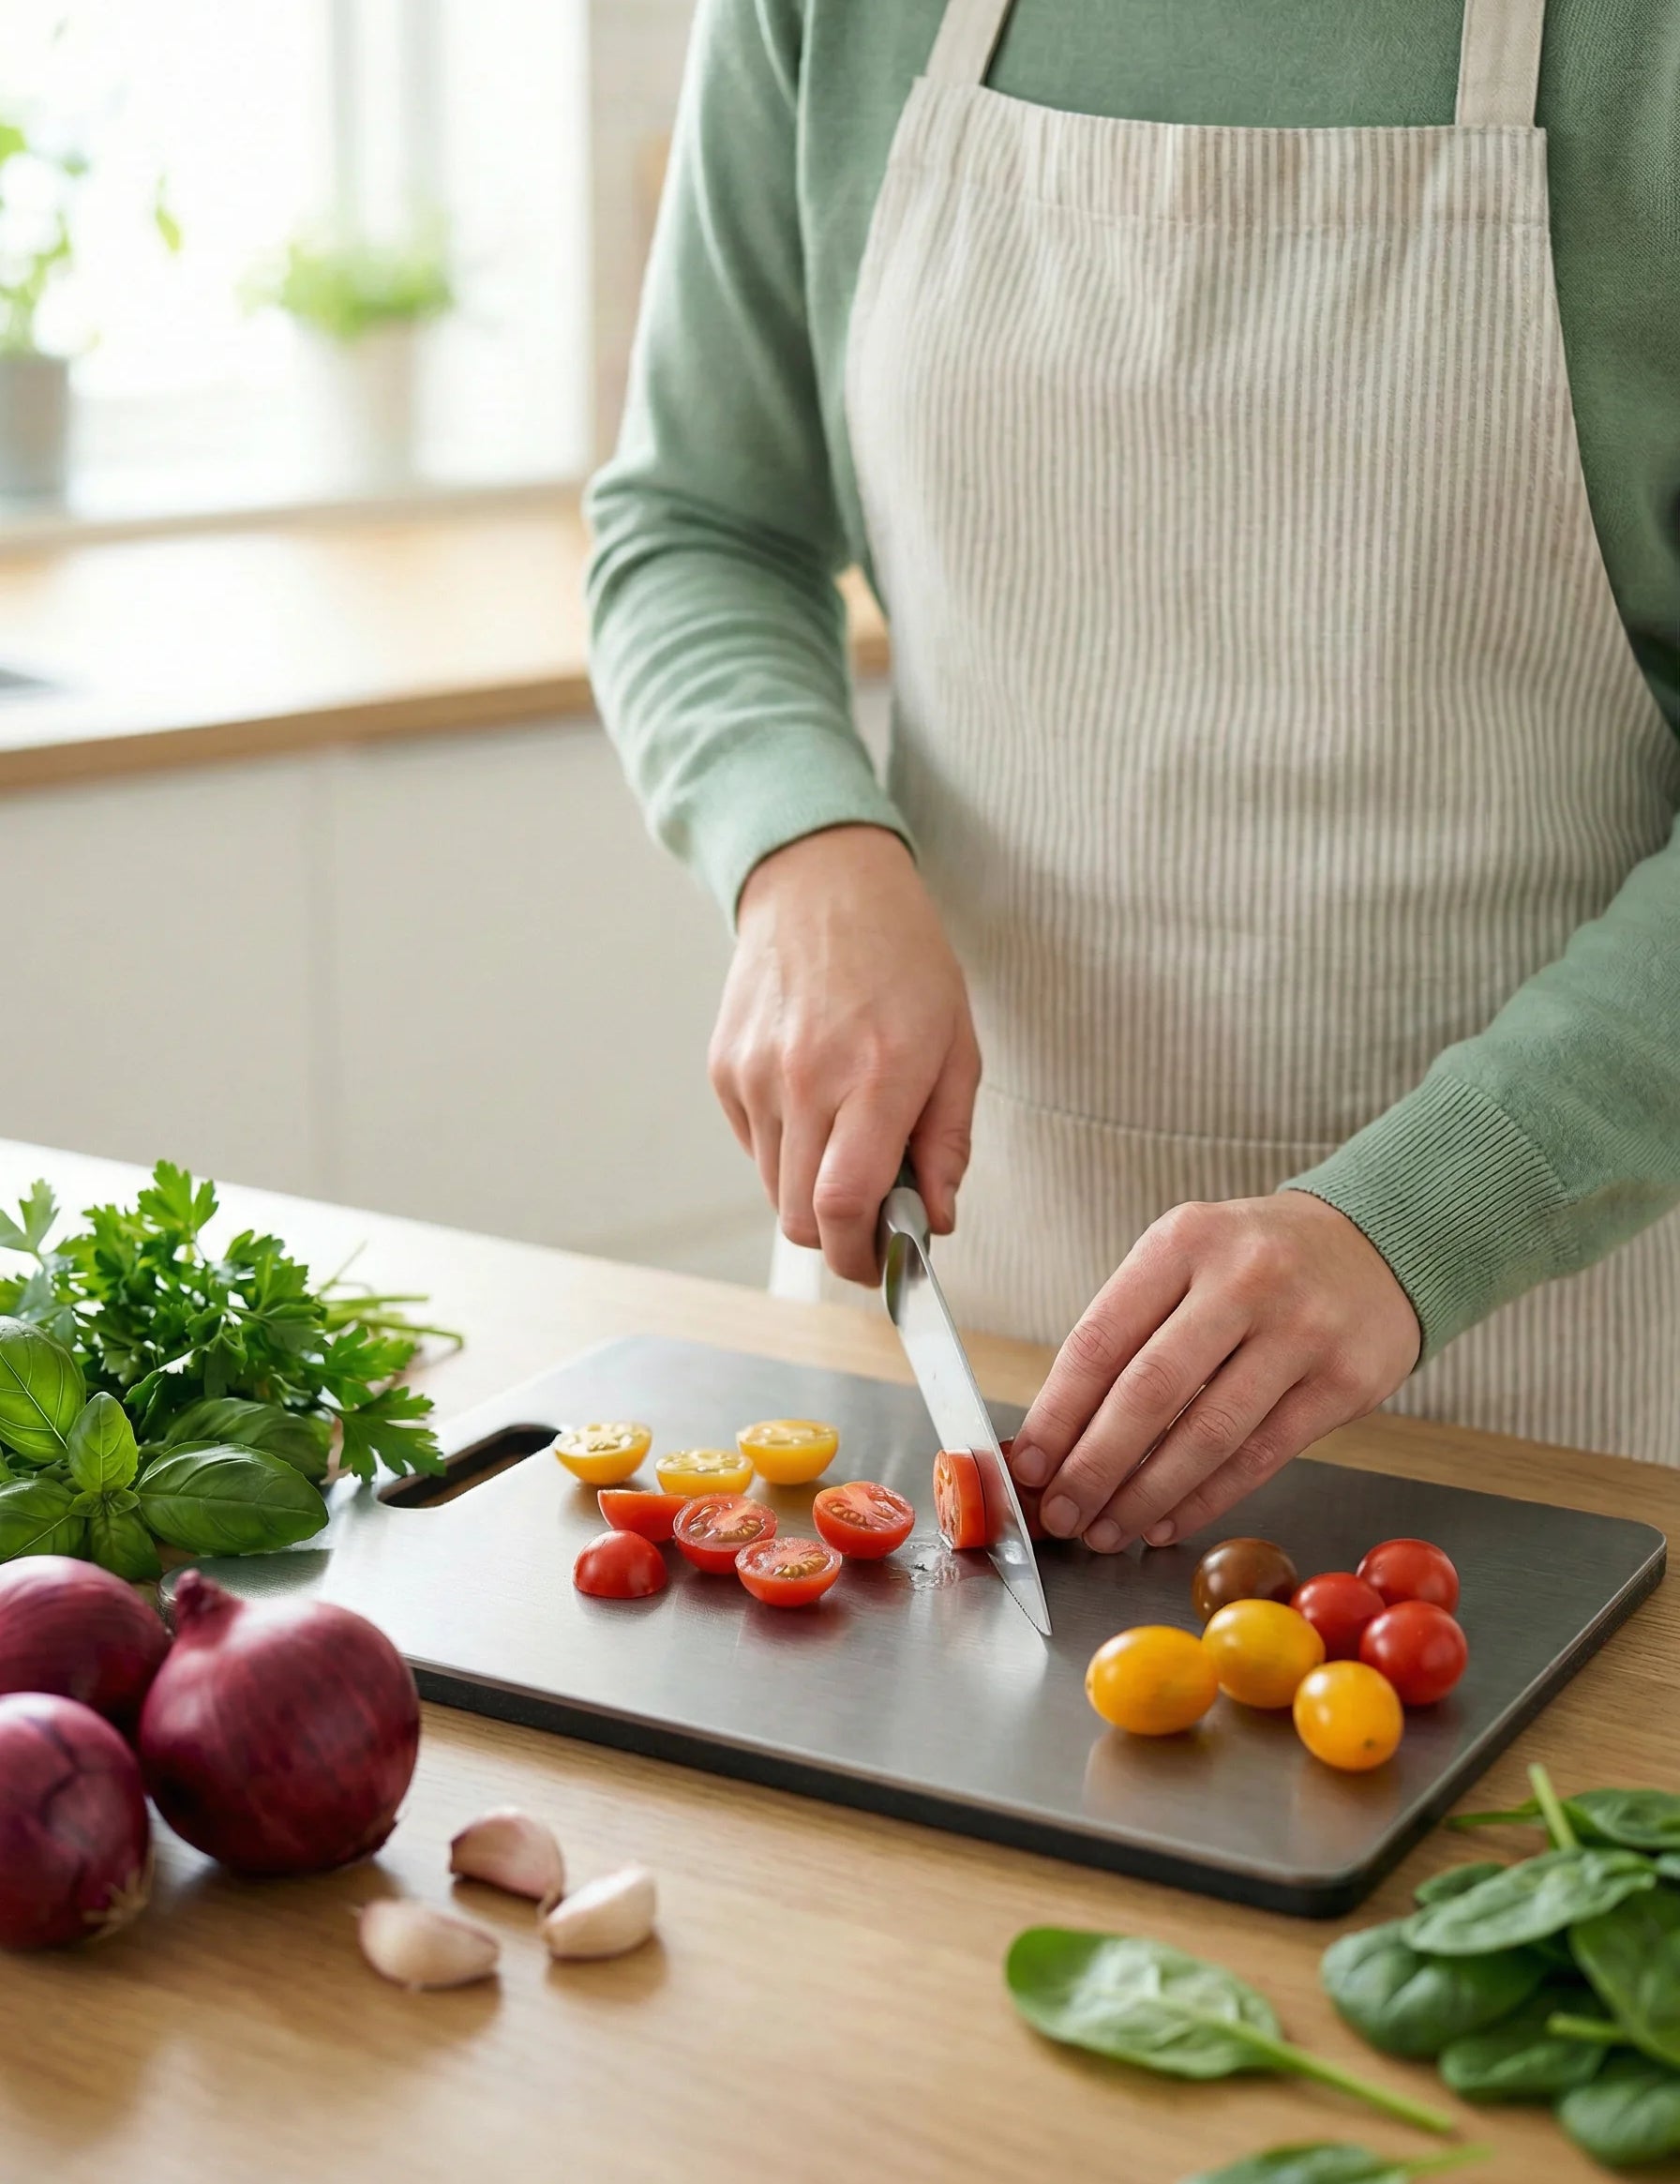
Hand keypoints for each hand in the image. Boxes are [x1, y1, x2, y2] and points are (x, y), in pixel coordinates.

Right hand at [709, 826, 980, 1282]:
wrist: (822, 885)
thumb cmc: (903, 961)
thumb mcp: (957, 1046)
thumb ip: (947, 1142)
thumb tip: (933, 1219)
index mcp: (877, 1074)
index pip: (848, 1204)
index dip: (864, 1258)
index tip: (884, 1268)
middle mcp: (806, 1078)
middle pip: (802, 1218)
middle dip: (841, 1239)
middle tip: (876, 1220)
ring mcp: (754, 1074)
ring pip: (773, 1191)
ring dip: (811, 1193)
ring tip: (848, 1140)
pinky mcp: (723, 1069)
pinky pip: (754, 1148)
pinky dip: (785, 1151)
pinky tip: (815, 1103)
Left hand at [1009, 1194, 1420, 1551]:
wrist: (1373, 1247)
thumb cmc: (1254, 1263)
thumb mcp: (1185, 1261)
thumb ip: (1128, 1334)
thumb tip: (1058, 1434)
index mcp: (1184, 1241)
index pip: (1102, 1340)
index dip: (1059, 1412)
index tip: (1029, 1464)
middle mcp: (1244, 1279)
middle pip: (1150, 1391)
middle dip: (1095, 1466)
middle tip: (1061, 1513)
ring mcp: (1301, 1330)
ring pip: (1207, 1434)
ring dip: (1146, 1496)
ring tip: (1108, 1530)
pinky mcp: (1344, 1381)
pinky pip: (1261, 1456)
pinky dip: (1206, 1499)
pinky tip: (1168, 1521)